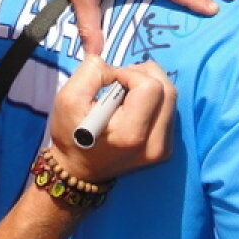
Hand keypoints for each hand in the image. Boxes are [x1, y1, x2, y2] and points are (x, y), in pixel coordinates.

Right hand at [47, 57, 175, 183]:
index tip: (111, 82)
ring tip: (125, 94)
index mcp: (131, 134)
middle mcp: (154, 145)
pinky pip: (168, 110)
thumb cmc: (71, 135)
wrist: (78, 171)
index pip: (150, 86)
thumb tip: (116, 67)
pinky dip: (153, 100)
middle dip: (144, 75)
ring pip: (171, 98)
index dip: (130, 74)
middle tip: (120, 82)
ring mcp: (163, 149)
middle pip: (168, 89)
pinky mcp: (165, 149)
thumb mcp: (68, 99)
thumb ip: (92, 72)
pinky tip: (133, 107)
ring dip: (149, 85)